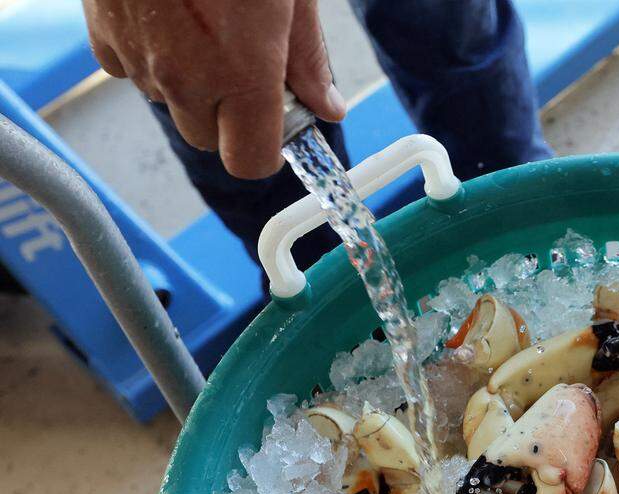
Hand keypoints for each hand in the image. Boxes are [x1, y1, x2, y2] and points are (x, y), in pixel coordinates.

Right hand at [82, 0, 345, 178]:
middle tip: (246, 63)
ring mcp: (139, 58)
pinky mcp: (102, 34)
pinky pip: (130, 72)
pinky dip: (151, 57)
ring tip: (207, 26)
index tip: (278, 120)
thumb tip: (327, 107)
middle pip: (209, 139)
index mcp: (243, 73)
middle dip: (231, 115)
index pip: (250, 161)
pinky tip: (170, 17)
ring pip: (169, 105)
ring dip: (191, 84)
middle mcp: (186, 78)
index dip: (266, 148)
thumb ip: (308, 59)